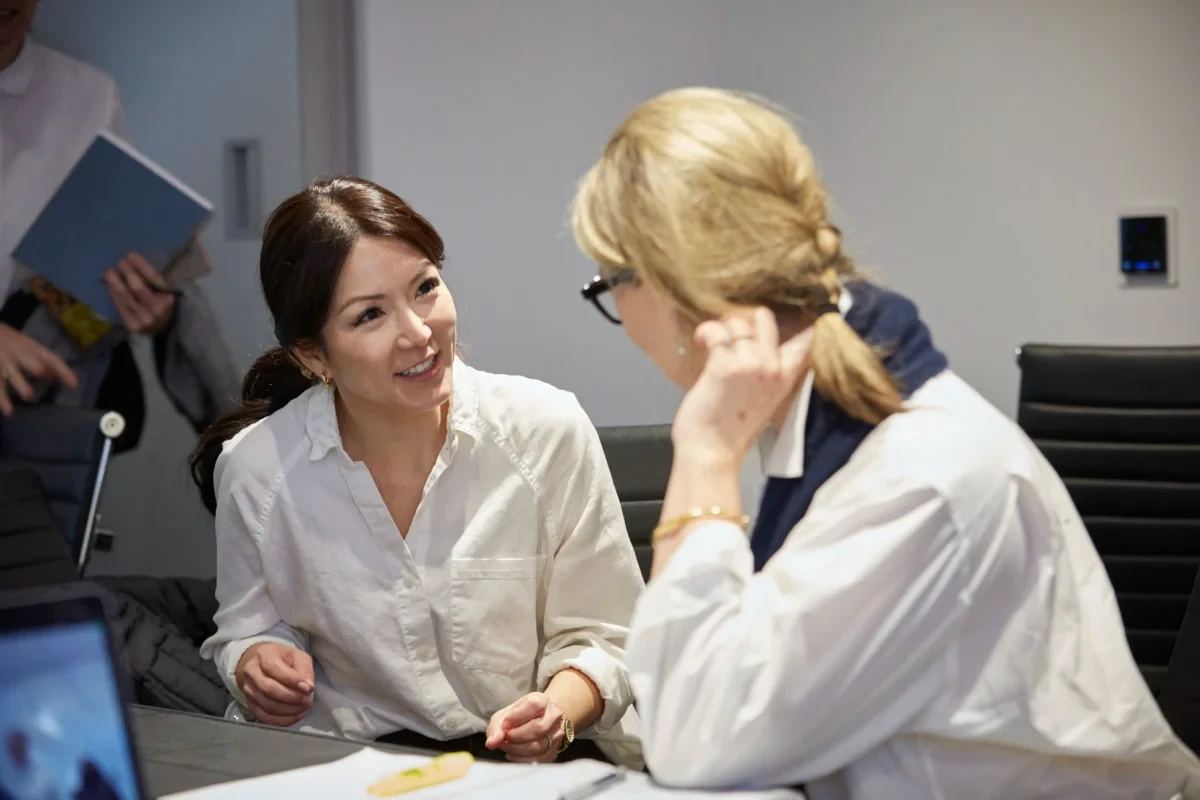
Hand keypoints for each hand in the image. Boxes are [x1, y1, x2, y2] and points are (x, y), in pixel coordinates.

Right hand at [0, 323, 77, 415]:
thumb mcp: (26, 346)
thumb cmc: (8, 341)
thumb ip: (41, 361)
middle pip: (30, 362)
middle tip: (52, 381)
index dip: (63, 370)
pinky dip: (2, 399)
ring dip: (21, 385)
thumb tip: (57, 377)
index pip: (50, 358)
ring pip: (12, 374)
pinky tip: (7, 411)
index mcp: (30, 346)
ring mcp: (2, 361)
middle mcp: (17, 352)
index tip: (74, 384)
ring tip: (28, 396)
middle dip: (38, 369)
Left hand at [105, 252, 175, 334]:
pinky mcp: (132, 325)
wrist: (158, 329)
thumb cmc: (160, 305)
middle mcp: (157, 310)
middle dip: (127, 273)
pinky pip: (120, 306)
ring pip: (126, 297)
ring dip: (116, 282)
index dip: (141, 265)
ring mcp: (144, 319)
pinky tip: (110, 285)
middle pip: (138, 288)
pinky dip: (114, 294)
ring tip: (110, 271)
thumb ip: (151, 279)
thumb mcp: (162, 291)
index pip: (154, 279)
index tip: (131, 254)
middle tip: (120, 262)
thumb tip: (132, 260)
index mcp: (168, 299)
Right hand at [235, 643, 314, 726]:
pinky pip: (264, 716)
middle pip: (269, 689)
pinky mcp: (250, 704)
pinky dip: (281, 720)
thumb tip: (308, 687)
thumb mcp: (297, 656)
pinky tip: (295, 716)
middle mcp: (251, 672)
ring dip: (289, 710)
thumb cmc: (282, 659)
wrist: (261, 664)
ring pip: (267, 705)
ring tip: (304, 708)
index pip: (274, 669)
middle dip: (292, 698)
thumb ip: (304, 669)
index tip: (309, 688)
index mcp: (264, 655)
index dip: (292, 680)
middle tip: (308, 701)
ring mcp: (248, 689)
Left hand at [485, 693, 563, 762]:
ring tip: (506, 746)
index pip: (533, 706)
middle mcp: (554, 716)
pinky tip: (513, 755)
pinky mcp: (554, 751)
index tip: (504, 724)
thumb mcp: (506, 714)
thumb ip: (496, 727)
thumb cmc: (520, 716)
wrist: (539, 721)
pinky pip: (539, 760)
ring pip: (539, 747)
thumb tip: (491, 743)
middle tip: (504, 738)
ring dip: (517, 750)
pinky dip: (521, 760)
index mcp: (542, 701)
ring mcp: (556, 735)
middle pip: (538, 729)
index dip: (516, 717)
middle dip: (516, 737)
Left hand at [672, 307, 812, 465]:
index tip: (807, 303)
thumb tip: (758, 341)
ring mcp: (751, 363)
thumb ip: (771, 371)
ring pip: (737, 321)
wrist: (711, 451)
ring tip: (712, 343)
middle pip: (765, 316)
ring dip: (720, 329)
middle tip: (729, 336)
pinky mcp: (725, 364)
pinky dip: (705, 333)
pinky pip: (716, 331)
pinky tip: (700, 342)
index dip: (810, 318)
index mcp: (788, 376)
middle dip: (743, 320)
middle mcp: (774, 366)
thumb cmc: (732, 429)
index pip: (811, 339)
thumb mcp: (766, 398)